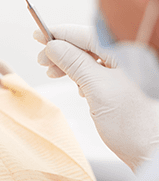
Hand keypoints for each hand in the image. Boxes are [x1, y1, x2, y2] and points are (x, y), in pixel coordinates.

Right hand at [34, 24, 158, 171]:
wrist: (151, 151)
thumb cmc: (132, 125)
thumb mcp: (97, 89)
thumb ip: (74, 63)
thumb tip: (53, 46)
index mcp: (125, 53)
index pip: (86, 34)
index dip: (59, 34)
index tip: (38, 36)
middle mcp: (127, 57)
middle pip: (86, 44)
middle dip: (61, 51)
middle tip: (42, 60)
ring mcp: (125, 70)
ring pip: (88, 56)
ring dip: (67, 62)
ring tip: (52, 72)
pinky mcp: (121, 82)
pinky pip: (95, 68)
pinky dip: (79, 72)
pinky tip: (73, 82)